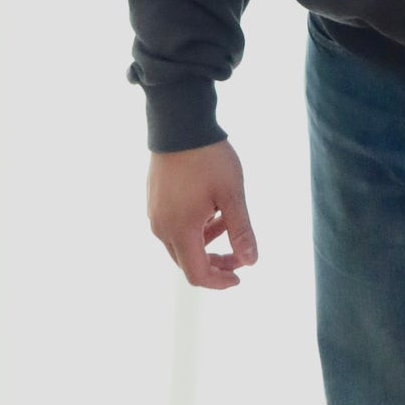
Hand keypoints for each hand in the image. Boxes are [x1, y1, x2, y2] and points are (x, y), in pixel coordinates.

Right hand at [146, 139, 258, 289]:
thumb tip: (251, 261)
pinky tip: (210, 208)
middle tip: (240, 252)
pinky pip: (173, 226)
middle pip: (187, 262)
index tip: (240, 275)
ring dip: (206, 242)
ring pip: (180, 243)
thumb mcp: (231, 194)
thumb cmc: (208, 158)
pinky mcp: (153, 200)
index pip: (197, 273)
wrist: (179, 123)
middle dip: (215, 262)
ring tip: (228, 219)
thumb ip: (241, 230)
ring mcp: (154, 213)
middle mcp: (161, 227)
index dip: (220, 281)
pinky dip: (194, 227)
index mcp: (180, 230)